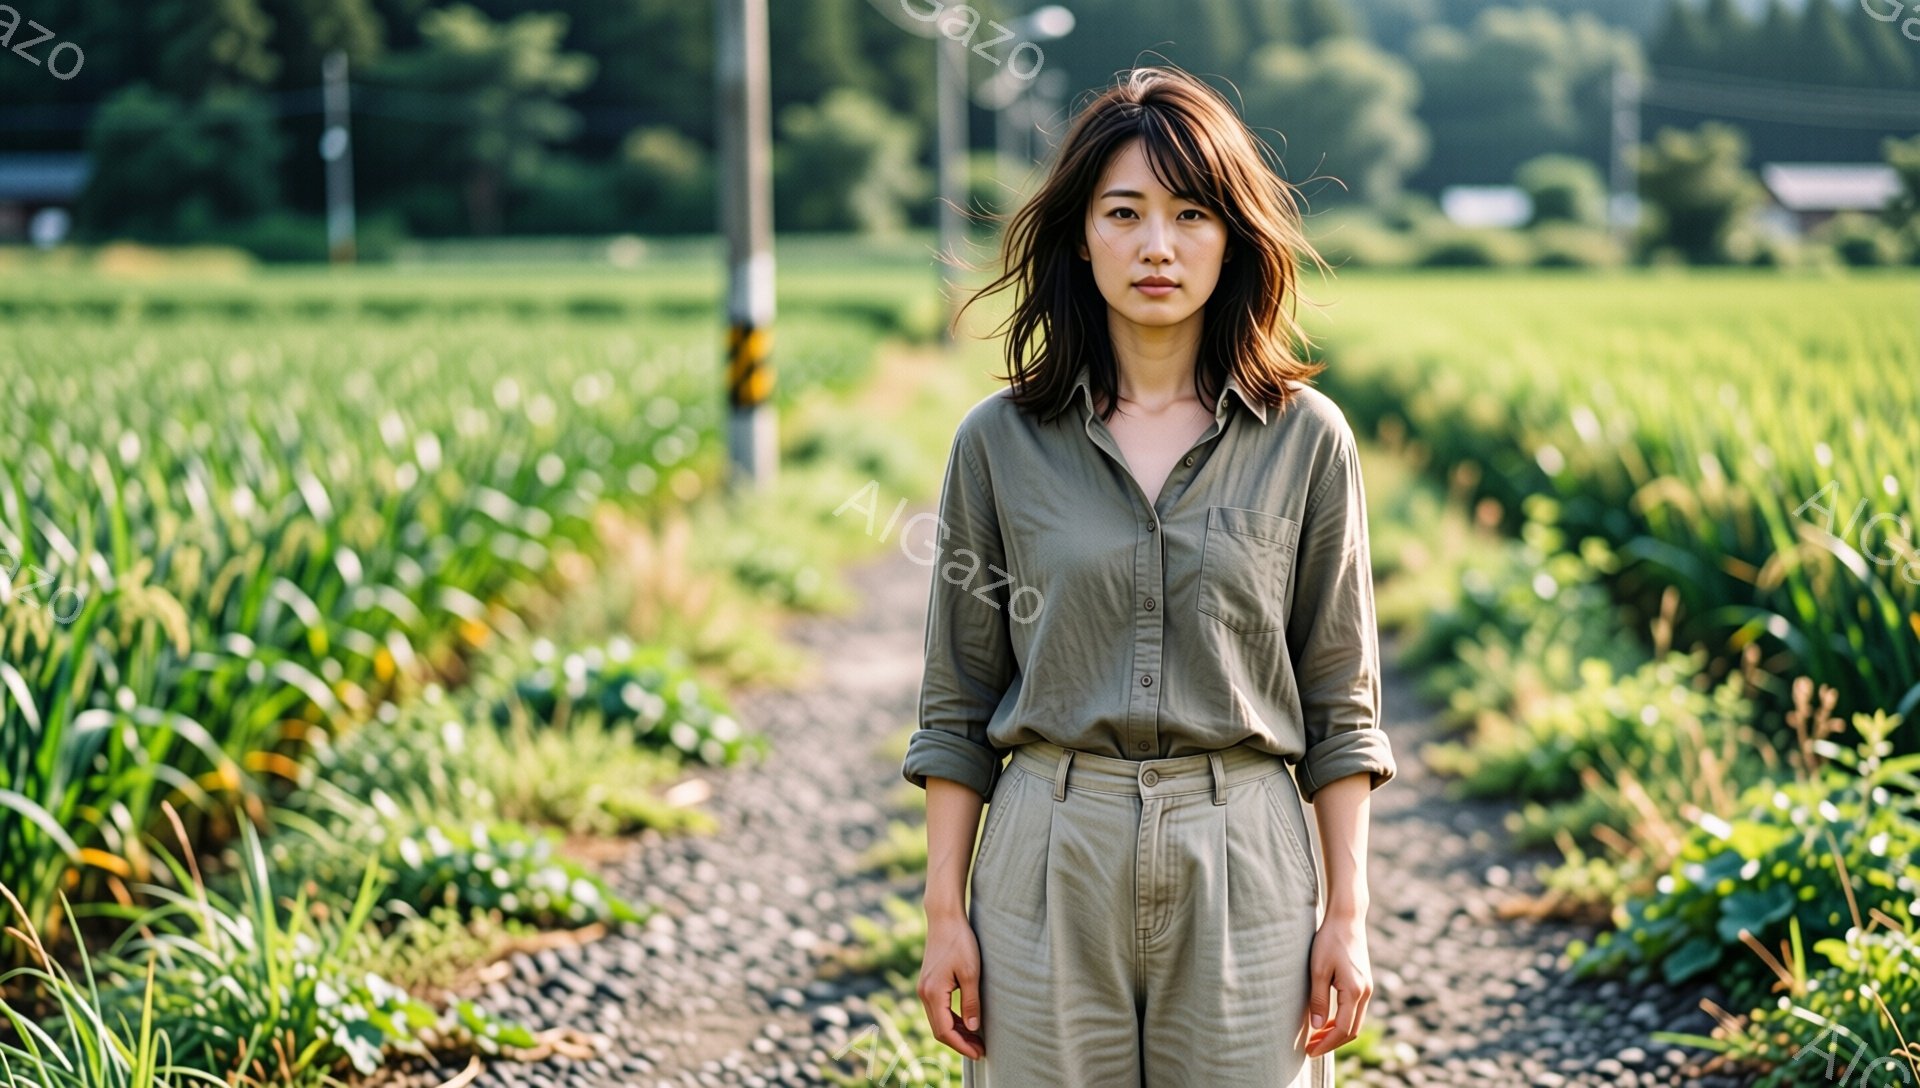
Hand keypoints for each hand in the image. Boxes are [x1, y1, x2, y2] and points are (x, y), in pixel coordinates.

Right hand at [918, 912, 985, 1059]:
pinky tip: (967, 1022)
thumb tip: (973, 1028)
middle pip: (939, 1029)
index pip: (945, 1031)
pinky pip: (938, 1010)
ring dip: (956, 1032)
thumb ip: (971, 1002)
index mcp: (933, 993)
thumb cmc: (960, 941)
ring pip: (938, 1020)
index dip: (961, 1045)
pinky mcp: (928, 983)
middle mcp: (924, 993)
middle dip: (959, 1042)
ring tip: (976, 1039)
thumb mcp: (971, 973)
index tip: (979, 1053)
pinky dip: (952, 1020)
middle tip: (980, 1050)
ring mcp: (924, 988)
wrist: (944, 919)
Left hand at [1304, 909, 1373, 1057]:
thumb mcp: (1318, 969)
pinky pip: (1354, 1011)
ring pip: (1354, 1022)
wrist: (1347, 920)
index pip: (1343, 1030)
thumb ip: (1318, 999)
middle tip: (1310, 1049)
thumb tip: (1317, 1027)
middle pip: (1351, 1030)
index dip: (1326, 1044)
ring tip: (1315, 1038)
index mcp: (1354, 991)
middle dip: (1331, 1043)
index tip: (1309, 1051)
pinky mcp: (1363, 983)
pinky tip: (1325, 1022)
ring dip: (1336, 1033)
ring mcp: (1366, 988)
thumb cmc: (1329, 941)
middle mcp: (1365, 993)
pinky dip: (1341, 1022)